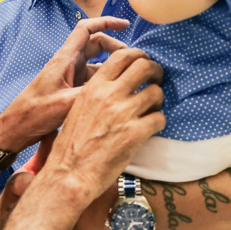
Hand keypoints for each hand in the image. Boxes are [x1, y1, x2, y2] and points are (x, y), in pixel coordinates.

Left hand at [0, 17, 131, 152]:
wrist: (18, 127)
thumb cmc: (35, 113)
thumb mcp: (64, 103)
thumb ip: (89, 94)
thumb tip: (116, 88)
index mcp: (65, 59)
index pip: (86, 29)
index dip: (106, 22)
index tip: (125, 25)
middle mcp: (68, 63)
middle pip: (96, 45)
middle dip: (116, 48)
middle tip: (134, 61)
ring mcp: (70, 76)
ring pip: (96, 63)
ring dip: (112, 66)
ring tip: (131, 77)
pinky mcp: (70, 89)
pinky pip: (92, 79)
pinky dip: (105, 81)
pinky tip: (116, 92)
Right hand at [38, 46, 164, 202]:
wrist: (70, 174)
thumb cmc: (72, 144)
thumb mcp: (78, 108)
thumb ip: (98, 92)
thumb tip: (118, 83)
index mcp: (94, 87)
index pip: (122, 55)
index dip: (138, 56)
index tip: (143, 63)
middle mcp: (109, 95)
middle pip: (144, 66)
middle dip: (155, 70)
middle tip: (157, 79)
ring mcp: (124, 114)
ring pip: (156, 92)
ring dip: (158, 99)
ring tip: (153, 107)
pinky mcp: (136, 134)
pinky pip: (160, 118)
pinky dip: (159, 121)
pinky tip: (151, 127)